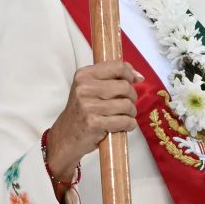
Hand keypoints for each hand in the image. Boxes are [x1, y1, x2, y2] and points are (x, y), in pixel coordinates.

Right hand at [46, 61, 141, 181]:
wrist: (65, 137)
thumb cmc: (83, 111)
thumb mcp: (91, 88)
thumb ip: (113, 77)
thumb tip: (139, 76)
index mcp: (84, 75)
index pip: (117, 67)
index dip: (130, 74)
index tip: (133, 81)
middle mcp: (84, 88)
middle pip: (125, 86)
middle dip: (132, 97)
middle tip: (126, 104)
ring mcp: (88, 106)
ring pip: (127, 104)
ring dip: (131, 112)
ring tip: (124, 116)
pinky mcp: (94, 123)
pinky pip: (124, 121)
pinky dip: (129, 124)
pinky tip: (124, 125)